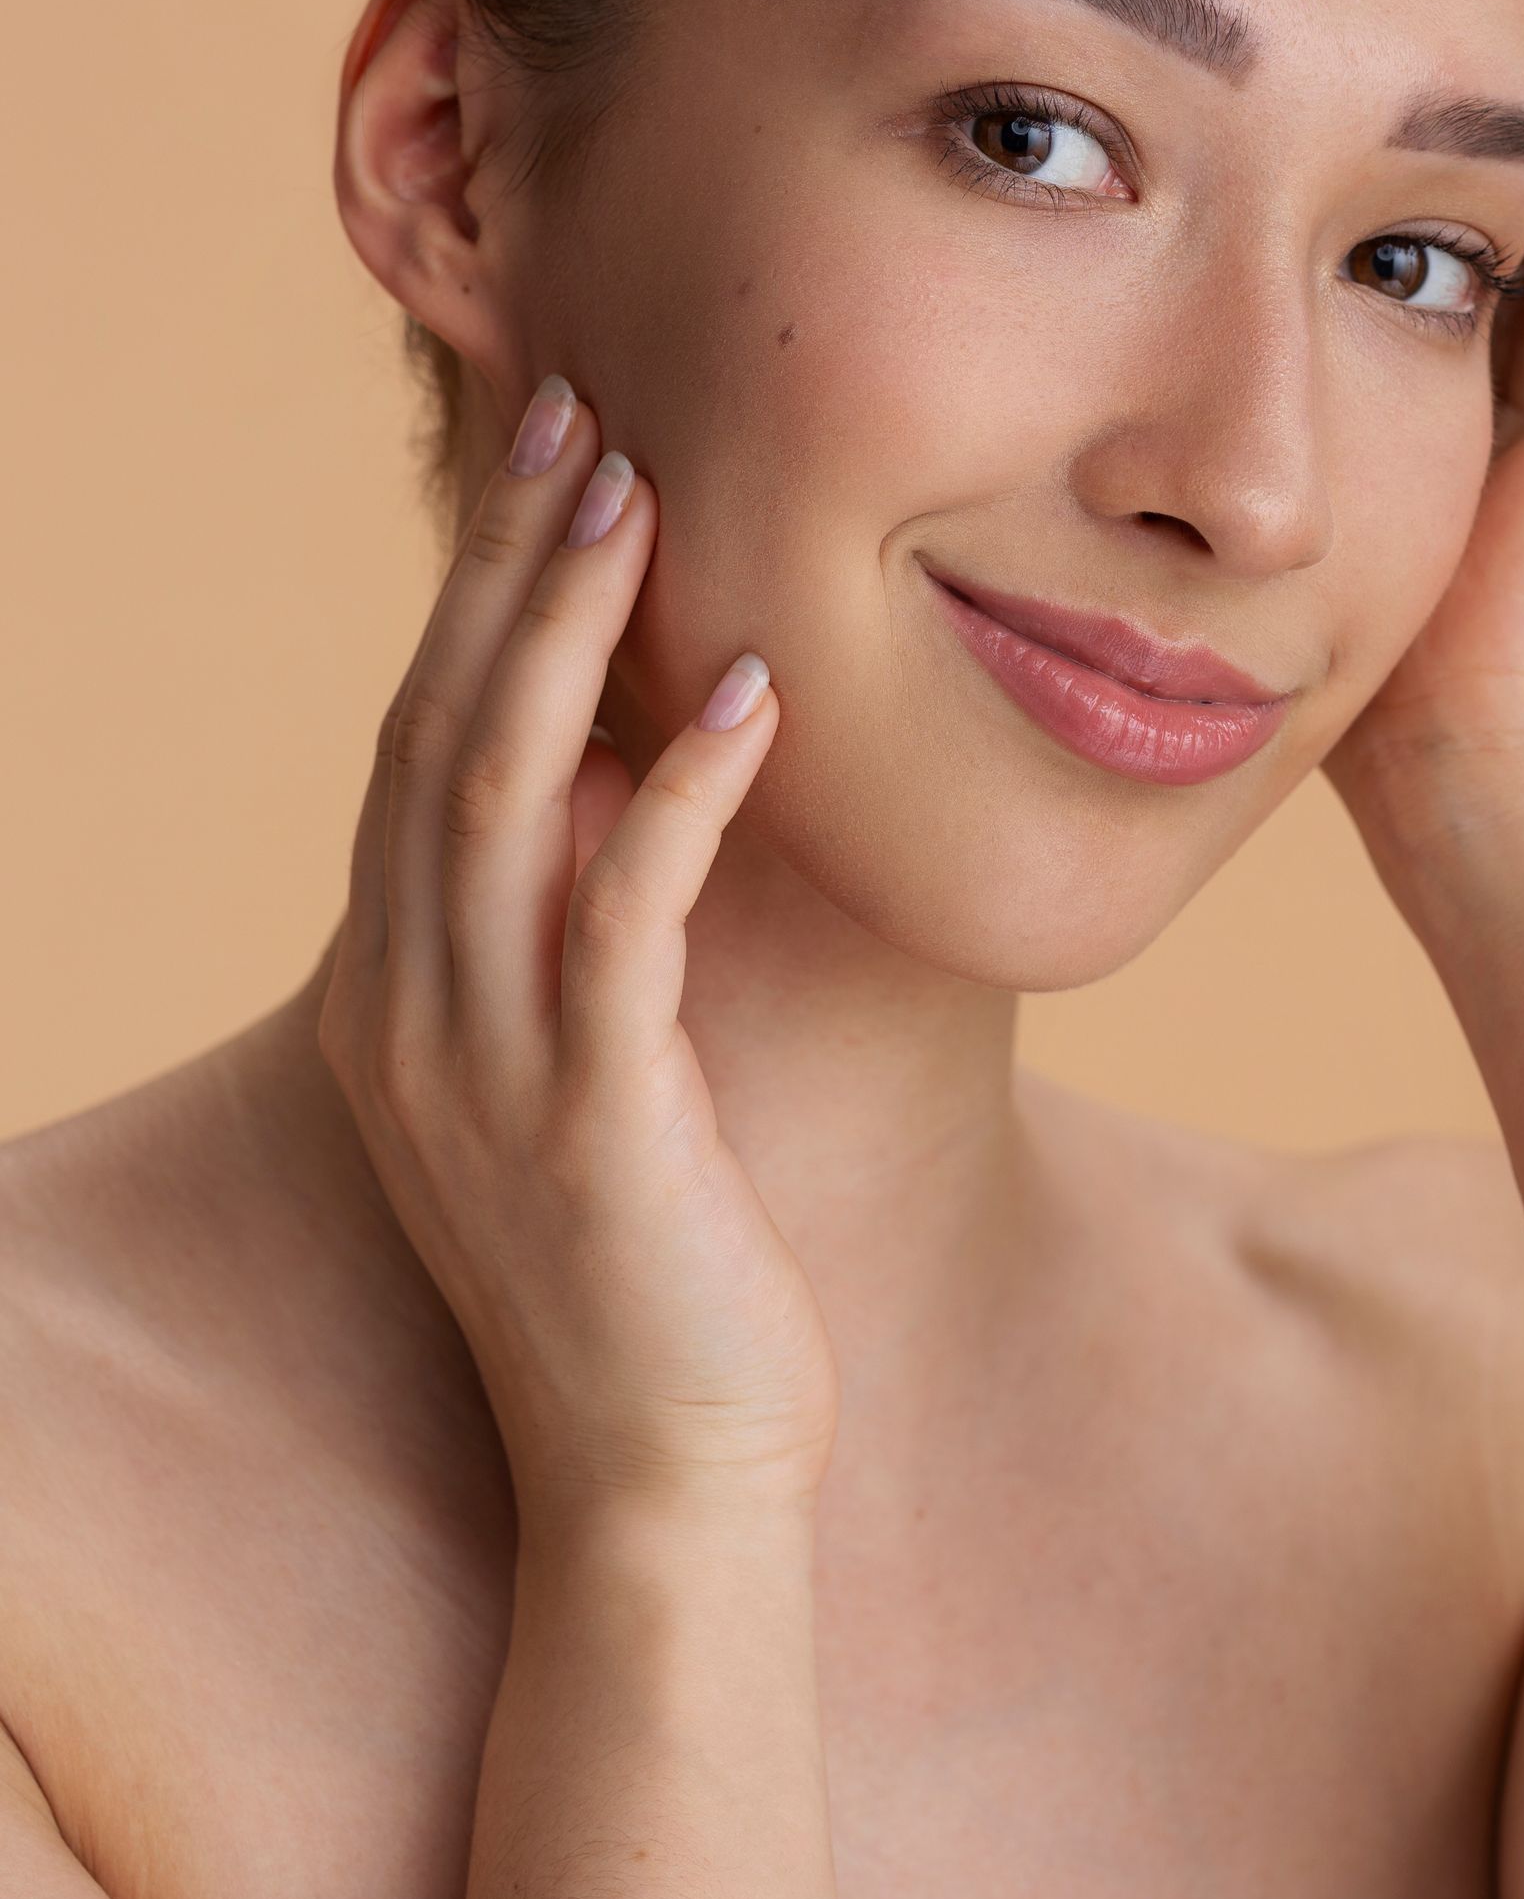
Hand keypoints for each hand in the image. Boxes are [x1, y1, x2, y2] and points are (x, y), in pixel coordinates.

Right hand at [318, 378, 839, 1527]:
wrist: (661, 1484)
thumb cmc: (653, 1266)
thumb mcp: (585, 1074)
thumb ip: (578, 933)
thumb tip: (643, 776)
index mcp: (402, 991)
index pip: (426, 746)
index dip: (480, 595)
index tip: (550, 456)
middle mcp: (409, 1014)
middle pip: (443, 736)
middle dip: (507, 567)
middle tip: (580, 414)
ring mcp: (483, 1074)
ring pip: (503, 799)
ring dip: (567, 633)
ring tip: (638, 492)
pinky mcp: (589, 1128)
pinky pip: (624, 923)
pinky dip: (681, 800)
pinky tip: (748, 697)